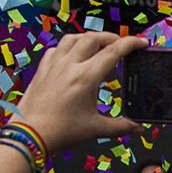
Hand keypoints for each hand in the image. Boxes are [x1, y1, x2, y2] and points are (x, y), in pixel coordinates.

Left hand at [11, 31, 146, 152]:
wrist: (29, 135)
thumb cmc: (61, 132)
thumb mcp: (95, 129)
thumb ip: (120, 126)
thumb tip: (138, 128)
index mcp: (86, 77)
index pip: (113, 51)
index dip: (131, 43)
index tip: (142, 42)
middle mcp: (70, 65)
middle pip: (94, 38)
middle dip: (112, 38)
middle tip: (122, 44)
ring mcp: (54, 65)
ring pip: (73, 38)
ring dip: (89, 37)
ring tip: (98, 44)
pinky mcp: (42, 69)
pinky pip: (57, 48)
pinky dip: (69, 46)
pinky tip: (72, 54)